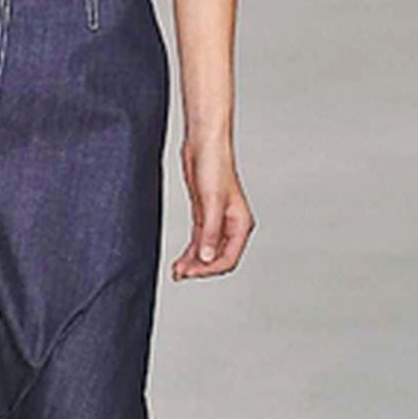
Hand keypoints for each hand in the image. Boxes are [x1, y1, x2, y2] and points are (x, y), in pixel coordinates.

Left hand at [172, 136, 254, 279]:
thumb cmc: (214, 165)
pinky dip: (190, 252)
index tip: (191, 272)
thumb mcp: (211, 202)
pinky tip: (181, 260)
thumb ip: (209, 232)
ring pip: (206, 252)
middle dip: (200, 268)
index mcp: (240, 224)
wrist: (203, 145)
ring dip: (193, 263)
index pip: (228, 258)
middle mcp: (231, 226)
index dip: (209, 269)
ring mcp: (217, 222)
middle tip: (181, 274)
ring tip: (177, 272)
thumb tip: (206, 257)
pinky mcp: (204, 215)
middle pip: (217, 258)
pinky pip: (199, 241)